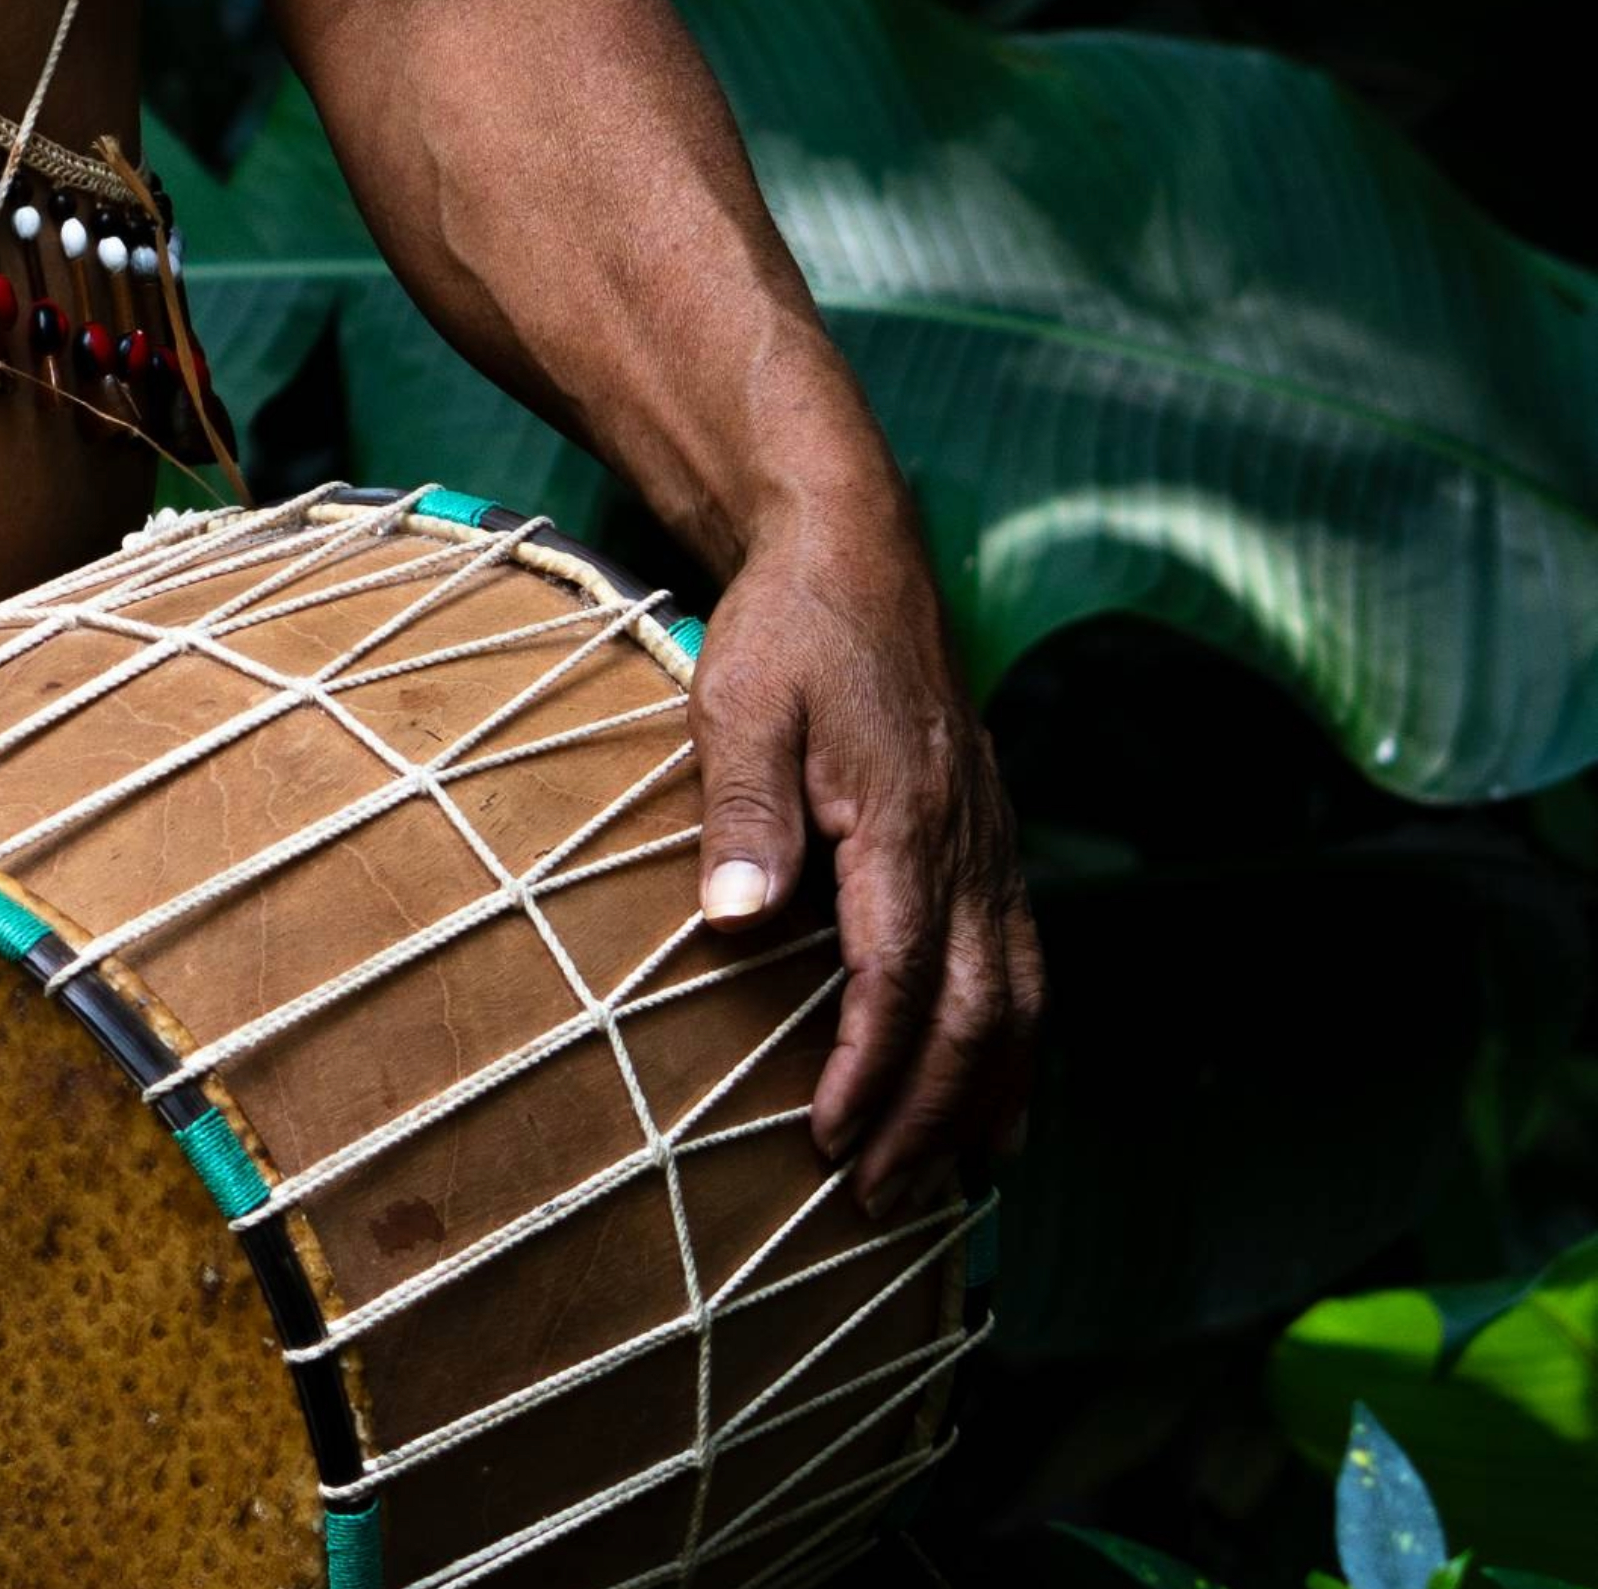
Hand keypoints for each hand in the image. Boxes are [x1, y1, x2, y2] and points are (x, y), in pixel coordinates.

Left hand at [685, 484, 1039, 1216]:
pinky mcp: (989, 844)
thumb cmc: (786, 629)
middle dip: (928, 1119)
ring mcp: (990, 848)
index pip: (897, 979)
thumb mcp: (735, 700)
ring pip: (1017, 1003)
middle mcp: (966, 848)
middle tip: (877, 1204)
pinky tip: (1002, 1109)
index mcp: (904, 823)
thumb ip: (741, 810)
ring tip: (947, 1190)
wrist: (855, 554)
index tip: (829, 1143)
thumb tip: (733, 924)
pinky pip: (1025, 967)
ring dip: (983, 1102)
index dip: (870, 1070)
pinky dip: (1019, 1049)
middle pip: (971, 1016)